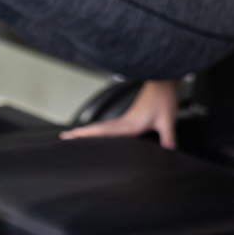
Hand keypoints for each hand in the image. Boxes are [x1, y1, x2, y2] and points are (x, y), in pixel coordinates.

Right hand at [60, 80, 177, 148]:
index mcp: (129, 124)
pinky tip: (99, 133)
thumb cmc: (163, 98)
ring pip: (102, 127)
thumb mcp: (167, 120)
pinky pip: (110, 125)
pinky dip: (99, 129)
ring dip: (88, 131)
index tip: (72, 136)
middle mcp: (123, 121)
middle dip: (80, 134)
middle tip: (64, 137)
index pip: (103, 131)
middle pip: (97, 129)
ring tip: (75, 135)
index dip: (87, 135)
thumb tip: (169, 153)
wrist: (163, 81)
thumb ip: (168, 138)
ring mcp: (125, 119)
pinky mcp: (129, 117)